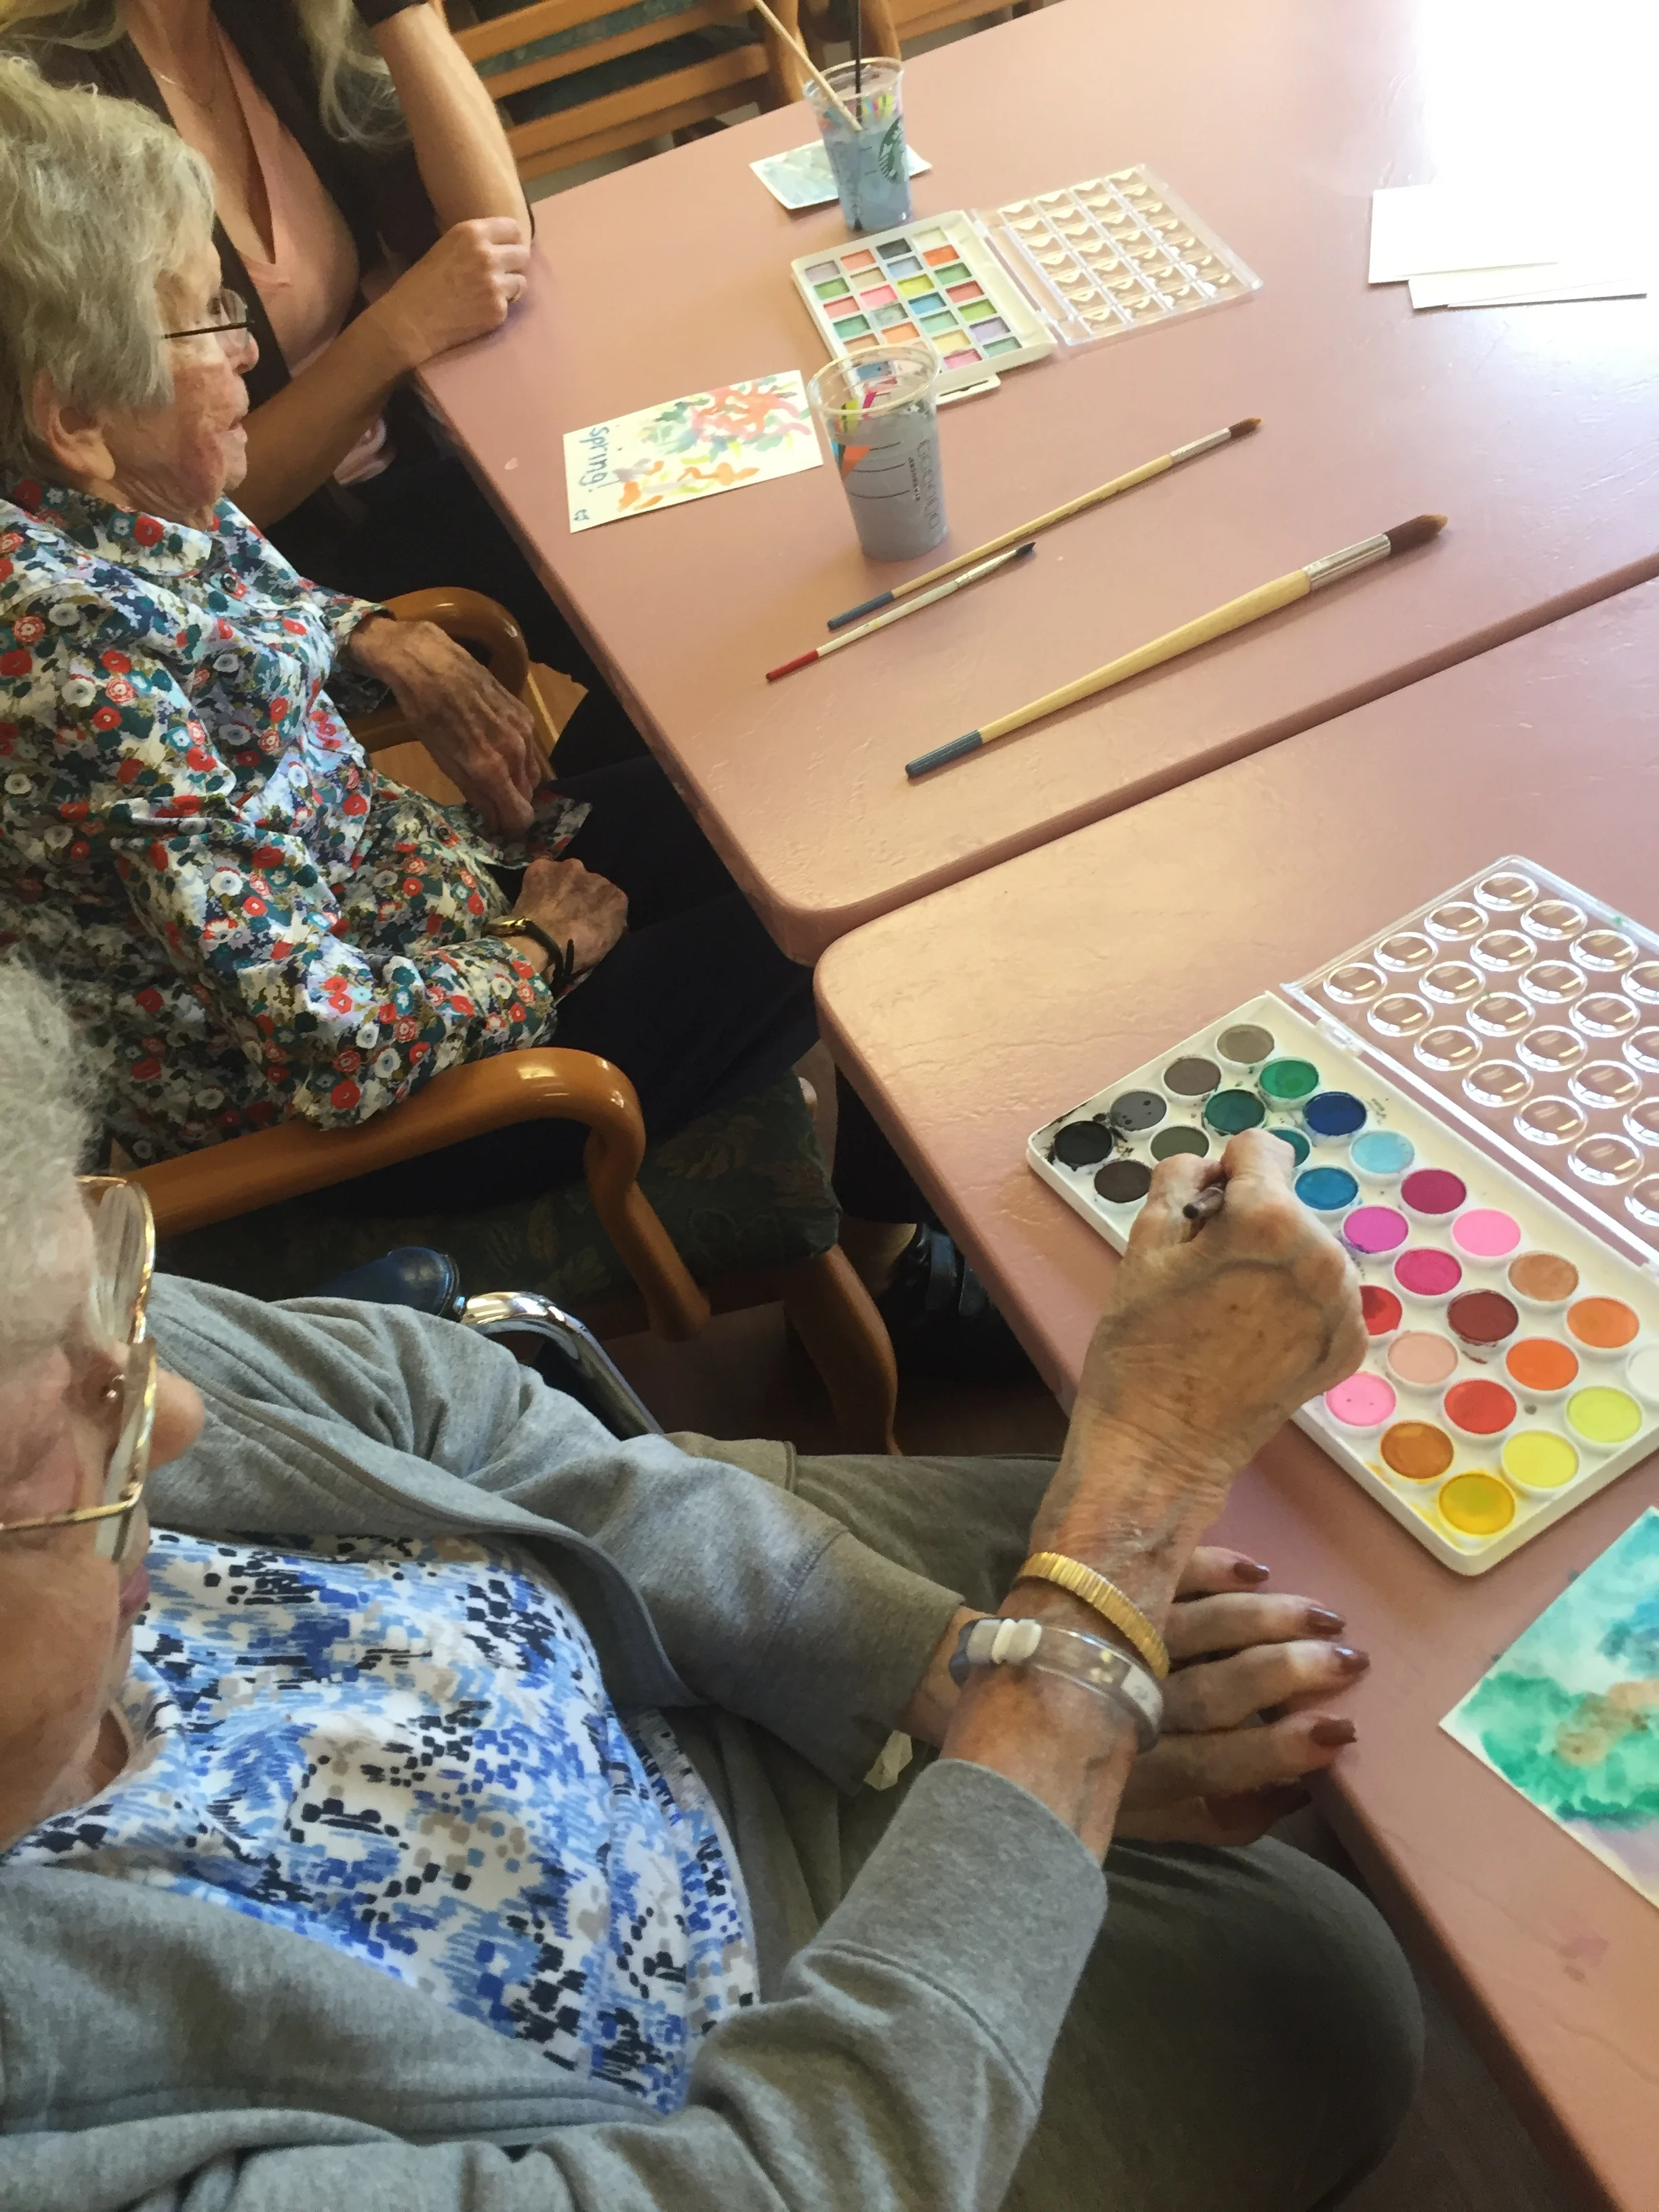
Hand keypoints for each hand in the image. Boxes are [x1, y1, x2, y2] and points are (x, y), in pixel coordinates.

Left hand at [350, 617, 539, 836]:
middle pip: (528, 797)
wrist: (431, 663)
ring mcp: (524, 732)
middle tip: (494, 807)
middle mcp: (516, 753)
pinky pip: (531, 751)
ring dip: (517, 784)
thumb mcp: (444, 760)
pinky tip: (500, 752)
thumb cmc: (427, 715)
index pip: (521, 816)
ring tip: (496, 781)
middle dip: (514, 806)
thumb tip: (495, 821)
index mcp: (492, 769)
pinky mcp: (525, 715)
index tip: (499, 830)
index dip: (511, 828)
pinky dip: (519, 760)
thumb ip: (475, 793)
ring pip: (532, 774)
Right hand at [367, 218, 530, 372]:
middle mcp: (487, 255)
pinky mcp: (498, 309)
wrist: (411, 321)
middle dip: (514, 265)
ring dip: (510, 288)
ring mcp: (495, 284)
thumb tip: (500, 245)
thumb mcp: (446, 247)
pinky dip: (500, 308)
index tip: (505, 250)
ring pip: (521, 281)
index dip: (511, 241)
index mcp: (472, 233)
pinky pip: (511, 305)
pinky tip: (480, 310)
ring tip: (488, 294)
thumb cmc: (421, 283)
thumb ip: (474, 243)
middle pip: (523, 254)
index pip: (512, 228)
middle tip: (500, 275)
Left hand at [518, 855, 627, 978]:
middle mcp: (596, 876)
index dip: (599, 909)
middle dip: (582, 893)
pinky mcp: (541, 866)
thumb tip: (612, 919)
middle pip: (590, 883)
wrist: (539, 943)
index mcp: (616, 897)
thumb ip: (612, 923)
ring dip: (563, 884)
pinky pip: (543, 870)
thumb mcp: (606, 944)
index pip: (612, 898)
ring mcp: (568, 868)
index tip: (590, 919)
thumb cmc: (576, 950)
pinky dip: (540, 880)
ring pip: (568, 873)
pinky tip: (534, 895)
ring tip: (551, 903)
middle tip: (569, 912)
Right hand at [1032, 1129, 1365, 1582]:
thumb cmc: (1140, 1347)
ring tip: (1224, 1309)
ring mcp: (1342, 1307)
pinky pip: (1322, 1297)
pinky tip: (1251, 1335)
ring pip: (1307, 1248)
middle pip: (1285, 1202)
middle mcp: (1322, 1257)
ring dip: (1273, 1263)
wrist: (1160, 1446)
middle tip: (1202, 1274)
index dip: (1222, 1174)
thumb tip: (1214, 1168)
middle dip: (1247, 1222)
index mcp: (1270, 1220)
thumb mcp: (1142, 1243)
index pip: (1261, 1149)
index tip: (1200, 1213)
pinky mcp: (1347, 1347)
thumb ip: (1181, 1181)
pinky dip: (1292, 1305)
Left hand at [1115, 1546, 1365, 1843]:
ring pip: (1194, 1627)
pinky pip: (1160, 1577)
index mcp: (1136, 1773)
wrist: (999, 1714)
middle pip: (1212, 1690)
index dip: (1278, 1750)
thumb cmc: (1091, 1773)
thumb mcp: (1148, 1819)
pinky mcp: (1094, 1592)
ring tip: (1324, 1616)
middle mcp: (1122, 1708)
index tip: (1339, 1731)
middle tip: (1348, 1660)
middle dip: (1286, 1674)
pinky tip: (1256, 1569)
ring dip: (1265, 1618)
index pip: (1215, 1763)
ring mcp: (1108, 1642)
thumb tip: (1298, 1796)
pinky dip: (1209, 1568)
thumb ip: (1221, 1819)